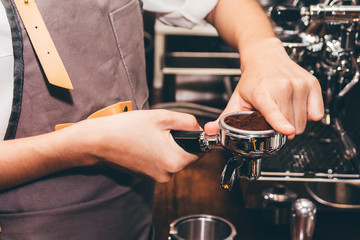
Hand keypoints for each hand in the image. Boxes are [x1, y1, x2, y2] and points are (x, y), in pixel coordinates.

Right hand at [78, 109, 201, 181]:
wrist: (99, 140)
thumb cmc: (127, 128)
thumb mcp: (163, 117)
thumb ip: (188, 122)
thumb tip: (198, 128)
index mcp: (175, 161)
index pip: (200, 151)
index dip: (194, 137)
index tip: (182, 128)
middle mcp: (167, 174)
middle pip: (185, 155)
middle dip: (178, 140)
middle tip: (160, 129)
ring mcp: (155, 177)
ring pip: (172, 158)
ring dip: (166, 146)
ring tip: (149, 135)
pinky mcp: (146, 176)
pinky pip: (160, 162)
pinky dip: (156, 152)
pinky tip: (143, 142)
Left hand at [205, 38, 323, 138]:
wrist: (265, 55)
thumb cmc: (253, 78)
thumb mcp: (237, 98)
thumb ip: (225, 118)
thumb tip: (211, 130)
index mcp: (263, 92)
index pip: (274, 111)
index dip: (280, 123)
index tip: (286, 130)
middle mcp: (283, 87)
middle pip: (290, 125)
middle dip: (283, 130)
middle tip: (273, 119)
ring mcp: (299, 85)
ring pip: (303, 122)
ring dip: (294, 123)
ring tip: (282, 111)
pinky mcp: (311, 84)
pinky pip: (317, 112)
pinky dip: (309, 115)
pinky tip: (296, 108)